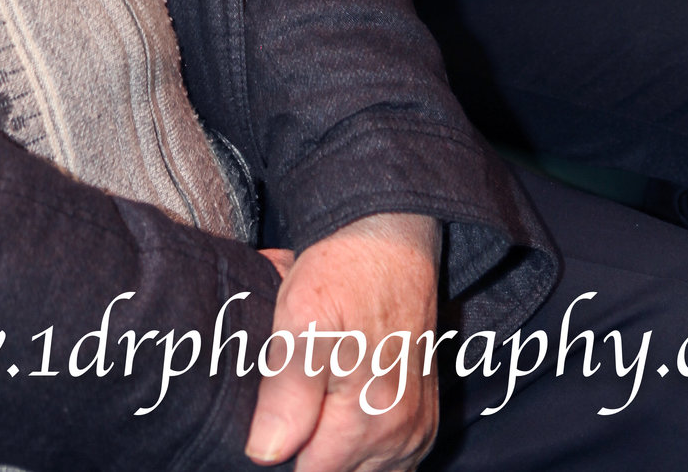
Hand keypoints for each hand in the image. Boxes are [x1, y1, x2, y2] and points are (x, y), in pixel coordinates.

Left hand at [246, 213, 440, 471]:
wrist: (393, 239)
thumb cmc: (345, 274)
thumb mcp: (302, 317)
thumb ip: (287, 391)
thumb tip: (266, 453)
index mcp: (369, 420)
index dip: (282, 445)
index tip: (276, 408)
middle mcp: (401, 436)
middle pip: (335, 471)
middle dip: (310, 441)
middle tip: (299, 386)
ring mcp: (415, 430)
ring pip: (359, 467)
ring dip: (335, 440)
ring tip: (322, 388)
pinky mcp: (421, 418)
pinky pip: (385, 456)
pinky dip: (360, 438)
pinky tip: (345, 400)